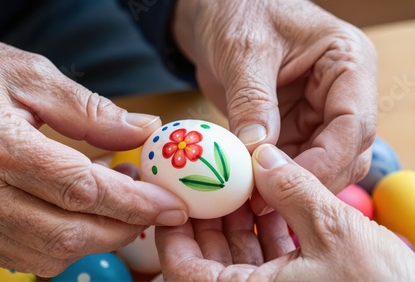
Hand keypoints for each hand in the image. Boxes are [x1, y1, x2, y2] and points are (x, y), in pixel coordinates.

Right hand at [0, 26, 187, 276]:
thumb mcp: (29, 75)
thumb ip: (89, 110)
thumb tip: (142, 130)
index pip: (81, 188)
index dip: (133, 201)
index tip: (168, 204)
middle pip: (69, 232)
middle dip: (123, 228)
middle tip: (150, 209)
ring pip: (46, 255)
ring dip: (95, 240)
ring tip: (117, 209)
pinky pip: (19, 258)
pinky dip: (59, 247)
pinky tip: (75, 220)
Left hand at [156, 144, 414, 280]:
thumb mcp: (335, 232)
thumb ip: (294, 190)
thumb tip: (264, 157)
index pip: (184, 270)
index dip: (173, 232)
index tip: (175, 198)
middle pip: (208, 260)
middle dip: (208, 217)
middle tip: (206, 180)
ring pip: (238, 258)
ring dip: (238, 220)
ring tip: (240, 183)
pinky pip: (267, 262)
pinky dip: (265, 232)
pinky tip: (273, 202)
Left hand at [172, 0, 376, 210]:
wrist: (216, 12)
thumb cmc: (239, 12)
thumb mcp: (245, 50)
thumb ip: (252, 101)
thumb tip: (255, 152)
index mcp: (348, 64)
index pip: (353, 124)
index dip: (324, 161)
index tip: (285, 183)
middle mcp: (339, 93)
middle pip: (342, 152)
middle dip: (307, 180)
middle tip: (266, 201)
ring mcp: (315, 112)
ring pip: (317, 164)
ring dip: (288, 186)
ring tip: (253, 201)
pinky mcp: (289, 126)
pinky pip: (288, 160)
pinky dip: (271, 179)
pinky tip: (248, 190)